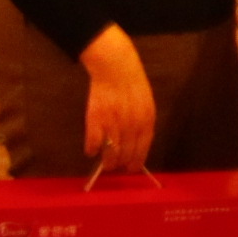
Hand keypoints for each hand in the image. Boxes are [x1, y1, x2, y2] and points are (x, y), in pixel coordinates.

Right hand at [78, 25, 155, 172]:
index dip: (135, 162)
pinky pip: (93, 143)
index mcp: (146, 121)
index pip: (142, 150)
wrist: (116, 68)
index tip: (131, 168)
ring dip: (107, 161)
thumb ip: (143, 124)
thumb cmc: (133, 86)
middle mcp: (131, 126)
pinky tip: (91, 150)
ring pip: (109, 153)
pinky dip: (91, 149)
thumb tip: (138, 146)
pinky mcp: (96, 120)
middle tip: (115, 166)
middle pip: (125, 155)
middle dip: (120, 164)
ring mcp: (113, 123)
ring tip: (105, 163)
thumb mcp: (146, 105)